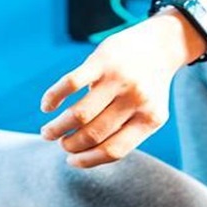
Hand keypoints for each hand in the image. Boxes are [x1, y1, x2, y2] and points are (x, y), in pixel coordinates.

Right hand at [39, 14, 202, 167]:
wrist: (160, 45)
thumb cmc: (147, 88)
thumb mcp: (148, 113)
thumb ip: (124, 133)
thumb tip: (82, 156)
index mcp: (149, 119)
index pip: (114, 150)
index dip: (87, 160)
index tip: (71, 161)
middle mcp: (137, 100)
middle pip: (93, 134)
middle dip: (70, 145)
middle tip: (61, 144)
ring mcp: (119, 79)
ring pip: (80, 115)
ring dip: (58, 128)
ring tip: (49, 132)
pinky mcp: (102, 60)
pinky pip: (71, 83)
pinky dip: (53, 98)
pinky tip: (46, 107)